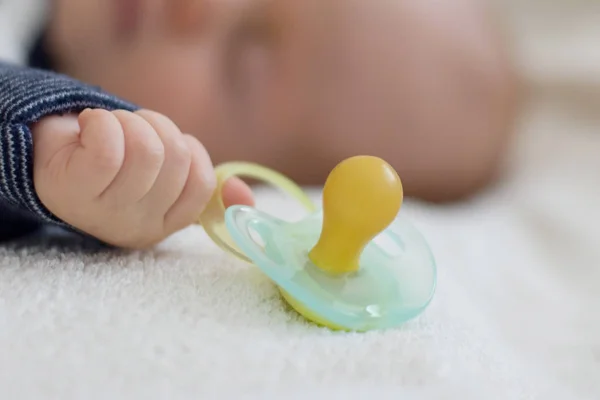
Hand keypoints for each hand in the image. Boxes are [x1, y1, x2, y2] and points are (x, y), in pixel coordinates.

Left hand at [32, 109, 252, 248]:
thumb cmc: (117, 166)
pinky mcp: (72, 189)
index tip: (164, 145)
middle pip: (177, 157)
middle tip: (131, 133)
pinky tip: (89, 127)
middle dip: (156, 128)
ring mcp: (104, 213)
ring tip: (110, 130)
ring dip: (129, 121)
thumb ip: (205, 186)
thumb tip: (246, 199)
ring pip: (146, 148)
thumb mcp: (165, 178)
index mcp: (164, 225)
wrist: (55, 158)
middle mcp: (137, 229)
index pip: (202, 182)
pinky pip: (109, 141)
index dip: (187, 149)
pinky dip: (102, 119)